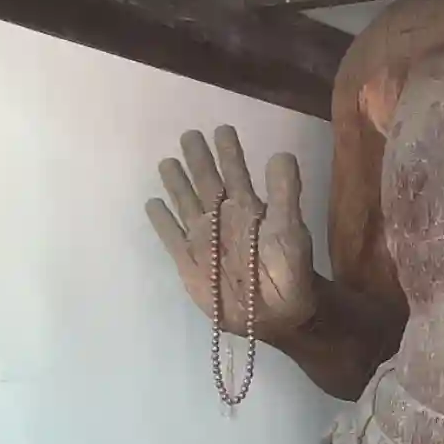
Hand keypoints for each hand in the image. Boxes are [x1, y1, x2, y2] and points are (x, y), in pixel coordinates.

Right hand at [146, 127, 316, 339]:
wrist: (278, 315)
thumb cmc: (289, 271)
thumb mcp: (290, 230)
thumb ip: (285, 193)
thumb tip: (281, 154)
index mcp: (247, 208)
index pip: (234, 172)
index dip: (228, 151)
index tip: (222, 128)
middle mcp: (223, 219)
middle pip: (205, 182)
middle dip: (197, 159)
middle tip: (189, 134)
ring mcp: (205, 239)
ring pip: (186, 203)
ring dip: (176, 183)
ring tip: (167, 162)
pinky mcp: (189, 262)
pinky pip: (170, 236)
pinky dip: (161, 221)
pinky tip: (152, 204)